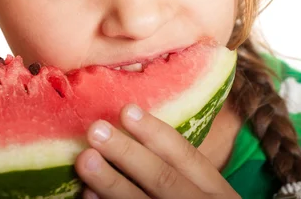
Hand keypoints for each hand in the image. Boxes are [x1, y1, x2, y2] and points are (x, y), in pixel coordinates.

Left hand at [74, 103, 240, 198]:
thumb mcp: (202, 191)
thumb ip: (178, 168)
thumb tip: (130, 126)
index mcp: (215, 191)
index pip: (186, 156)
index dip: (155, 133)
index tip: (127, 110)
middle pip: (163, 179)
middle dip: (128, 153)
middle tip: (96, 130)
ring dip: (111, 182)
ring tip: (85, 159)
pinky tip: (88, 196)